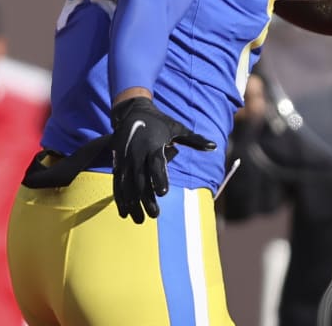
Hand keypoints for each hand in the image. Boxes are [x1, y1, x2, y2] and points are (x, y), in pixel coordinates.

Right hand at [111, 96, 215, 222]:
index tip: (163, 193)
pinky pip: (117, 183)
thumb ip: (194, 140)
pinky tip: (124, 212)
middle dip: (146, 198)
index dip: (159, 178)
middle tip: (155, 215)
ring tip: (140, 220)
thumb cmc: (159, 121)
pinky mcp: (117, 162)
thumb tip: (214, 146)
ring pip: (127, 184)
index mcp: (153, 144)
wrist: (131, 111)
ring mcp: (125, 158)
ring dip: (133, 203)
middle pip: (141, 179)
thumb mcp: (177, 127)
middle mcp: (137, 152)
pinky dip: (120, 198)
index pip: (156, 163)